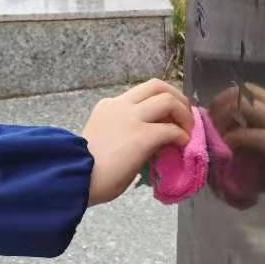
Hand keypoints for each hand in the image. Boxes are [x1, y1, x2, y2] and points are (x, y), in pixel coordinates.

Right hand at [82, 79, 193, 205]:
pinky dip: (182, 136)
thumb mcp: (105, 137)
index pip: (141, 93)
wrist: (77, 178)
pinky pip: (171, 129)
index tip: (168, 118)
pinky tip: (182, 146)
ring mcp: (132, 118)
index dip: (160, 102)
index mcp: (109, 106)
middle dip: (177, 97)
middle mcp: (120, 106)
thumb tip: (151, 142)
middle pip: (157, 85)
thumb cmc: (87, 167)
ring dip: (184, 113)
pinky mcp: (142, 136)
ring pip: (168, 99)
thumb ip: (125, 131)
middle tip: (185, 116)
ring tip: (187, 131)